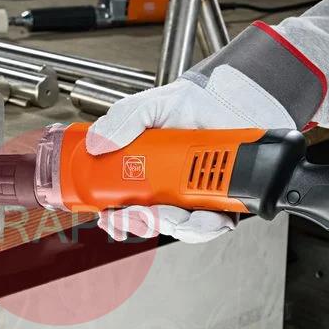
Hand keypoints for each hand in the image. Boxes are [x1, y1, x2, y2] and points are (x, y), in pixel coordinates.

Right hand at [86, 65, 295, 242]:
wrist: (231, 100)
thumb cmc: (193, 104)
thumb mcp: (151, 105)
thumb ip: (123, 119)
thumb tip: (96, 144)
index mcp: (147, 172)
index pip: (125, 204)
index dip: (116, 218)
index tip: (108, 218)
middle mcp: (169, 189)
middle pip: (149, 222)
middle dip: (140, 224)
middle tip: (136, 212)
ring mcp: (194, 197)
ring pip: (179, 229)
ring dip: (171, 225)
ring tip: (167, 210)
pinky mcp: (221, 202)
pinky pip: (211, 226)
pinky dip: (206, 226)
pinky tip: (206, 215)